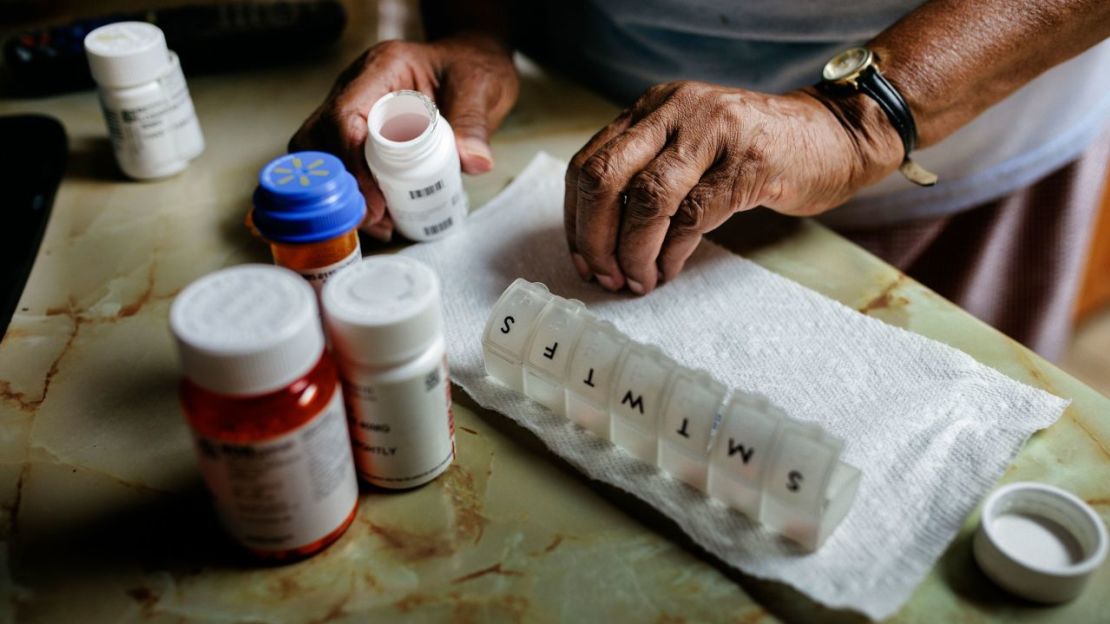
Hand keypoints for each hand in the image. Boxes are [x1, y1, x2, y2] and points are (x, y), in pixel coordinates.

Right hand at [290, 33, 517, 240]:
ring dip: (342, 192)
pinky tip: (378, 216)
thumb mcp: (481, 89)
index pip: (346, 114)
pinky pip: (340, 162)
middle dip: (341, 183)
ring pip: (321, 152)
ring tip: (379, 222)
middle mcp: (358, 85)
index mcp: (383, 68)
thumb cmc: (471, 69)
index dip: (352, 162)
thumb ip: (474, 123)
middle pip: (321, 136)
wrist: (471, 65)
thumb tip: (474, 162)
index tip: (375, 202)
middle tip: (373, 219)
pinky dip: (352, 192)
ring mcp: (354, 107)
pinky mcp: (358, 130)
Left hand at [564, 81, 901, 293]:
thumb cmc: (756, 152)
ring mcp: (712, 134)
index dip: (577, 220)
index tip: (584, 260)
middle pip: (605, 178)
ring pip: (646, 201)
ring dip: (633, 254)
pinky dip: (670, 254)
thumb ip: (647, 173)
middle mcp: (674, 112)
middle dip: (594, 239)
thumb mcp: (690, 147)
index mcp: (652, 108)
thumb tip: (599, 242)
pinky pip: (691, 218)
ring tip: (637, 281)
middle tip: (604, 277)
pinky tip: (667, 271)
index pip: (589, 163)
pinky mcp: (747, 164)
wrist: (835, 136)